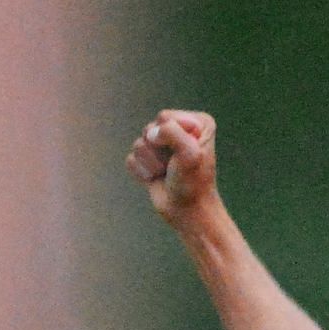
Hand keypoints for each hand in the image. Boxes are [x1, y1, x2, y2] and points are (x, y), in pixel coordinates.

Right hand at [126, 109, 218, 223]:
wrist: (187, 212)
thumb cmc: (192, 183)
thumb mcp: (189, 153)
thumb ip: (171, 132)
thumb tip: (151, 134)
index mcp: (197, 123)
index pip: (164, 117)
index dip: (168, 137)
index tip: (184, 155)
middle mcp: (181, 129)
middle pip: (149, 129)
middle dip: (158, 151)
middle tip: (173, 166)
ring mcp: (163, 145)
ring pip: (138, 144)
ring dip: (151, 163)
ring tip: (166, 173)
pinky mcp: (149, 160)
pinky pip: (131, 159)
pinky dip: (142, 172)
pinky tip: (156, 179)